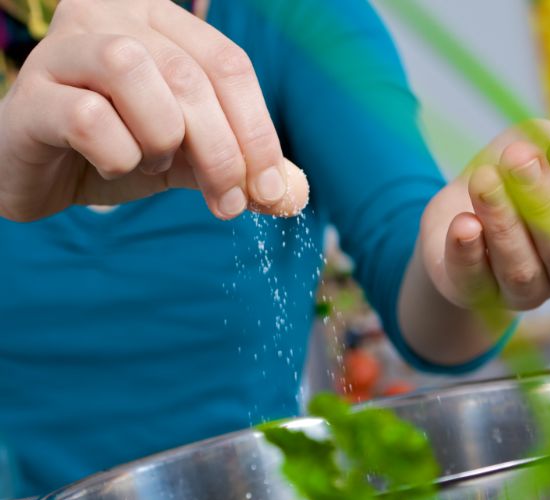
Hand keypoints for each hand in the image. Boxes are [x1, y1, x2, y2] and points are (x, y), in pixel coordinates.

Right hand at [0, 0, 307, 221]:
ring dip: (161, 139)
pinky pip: (89, 118)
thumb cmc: (120, 151)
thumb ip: (238, 165)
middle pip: (191, 76)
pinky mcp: (31, 93)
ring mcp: (63, 47)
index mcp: (159, 21)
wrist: (42, 173)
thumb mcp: (190, 155)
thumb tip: (291, 194)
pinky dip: (117, 154)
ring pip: (135, 73)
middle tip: (229, 205)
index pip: (229, 64)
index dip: (258, 131)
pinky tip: (111, 163)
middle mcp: (110, 16)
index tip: (271, 189)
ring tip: (150, 163)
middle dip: (223, 153)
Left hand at [421, 120, 549, 312]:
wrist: (460, 200)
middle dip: (545, 202)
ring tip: (483, 179)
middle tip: (519, 158)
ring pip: (521, 269)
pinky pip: (474, 281)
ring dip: (503, 222)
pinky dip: (468, 253)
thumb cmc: (517, 171)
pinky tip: (463, 224)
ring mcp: (521, 292)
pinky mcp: (474, 294)